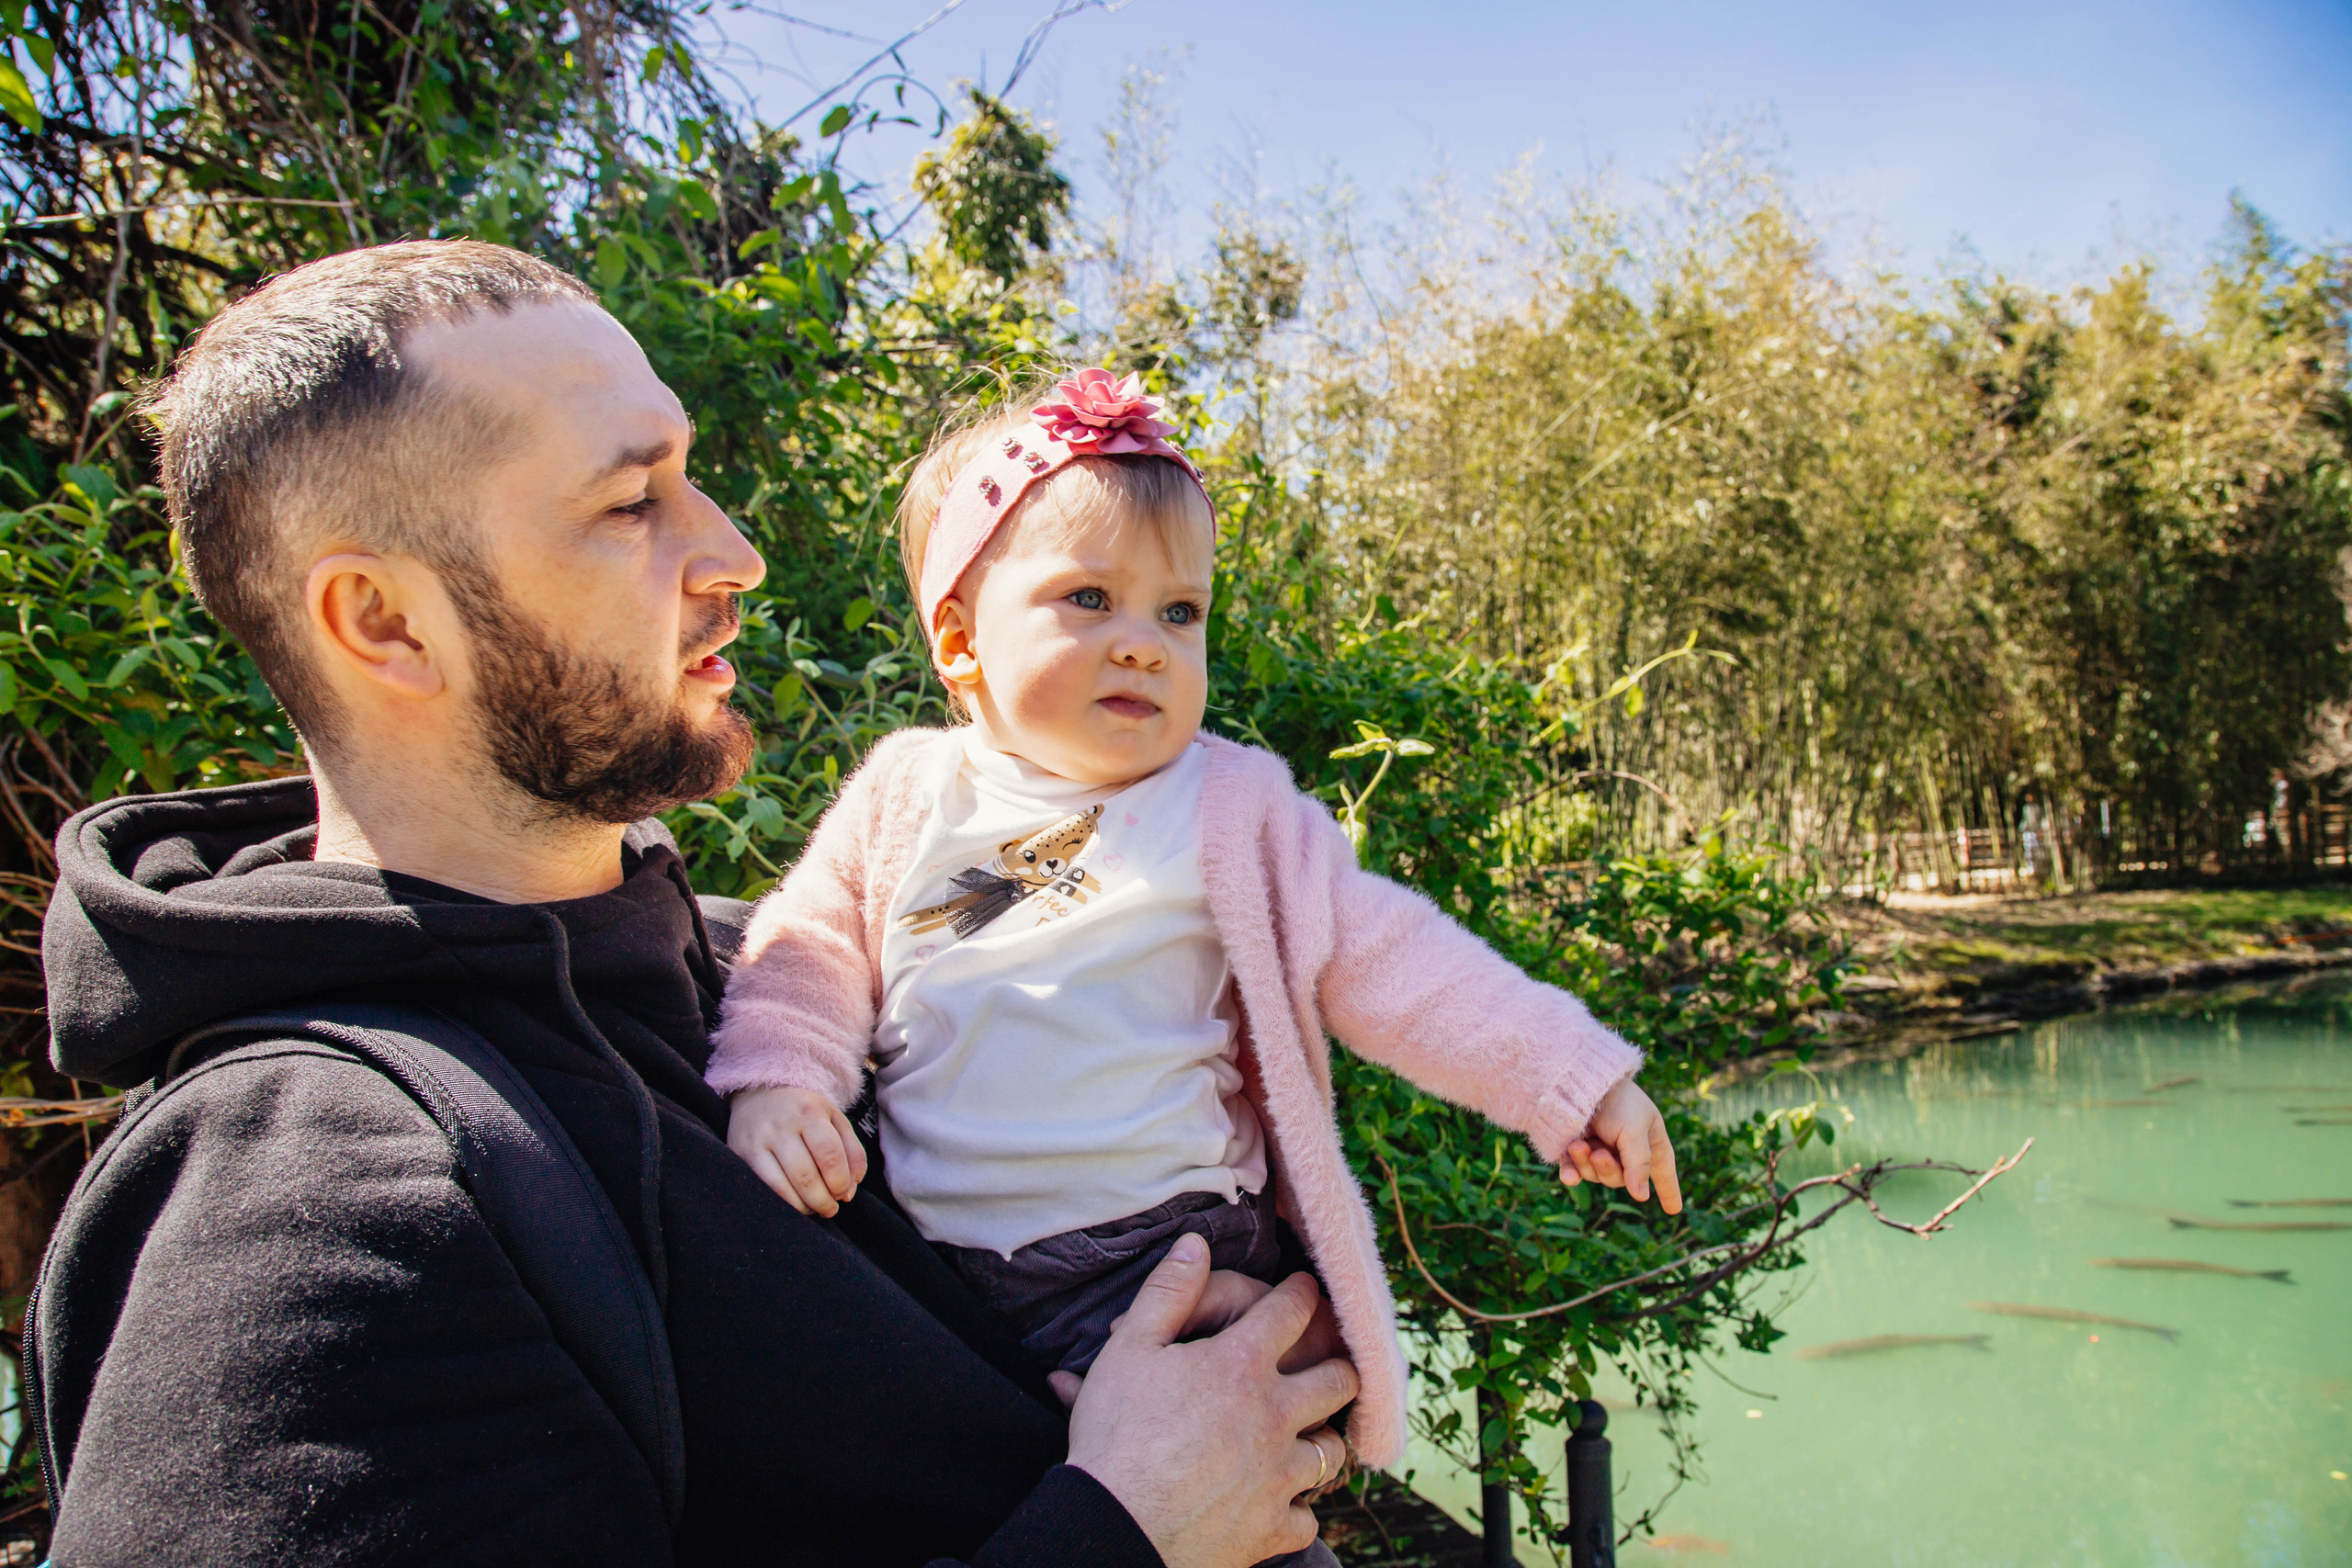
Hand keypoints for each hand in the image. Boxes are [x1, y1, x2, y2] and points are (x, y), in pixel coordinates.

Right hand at [726, 1083, 867, 1216]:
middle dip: (823, 1201)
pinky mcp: (740, 1155)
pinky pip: (764, 1190)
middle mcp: (780, 1125)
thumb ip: (852, 1154)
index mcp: (809, 1112)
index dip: (840, 1182)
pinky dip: (783, 1204)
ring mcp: (757, 1141)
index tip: (843, 1194)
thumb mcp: (835, 1120)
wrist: (759, 1094)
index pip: (829, 1155)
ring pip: (782, 1189)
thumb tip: (848, 1193)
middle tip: (830, 1208)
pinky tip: (794, 1203)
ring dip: (803, 1208)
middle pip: (806, 1177)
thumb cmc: (804, 1114)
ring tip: (814, 1208)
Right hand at [1067, 1234, 1359, 1567]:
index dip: (1301, 1292)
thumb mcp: (1128, 1349)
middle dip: (1338, 1364)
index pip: (1292, 1310)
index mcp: (1241, 1365)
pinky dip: (1296, 1511)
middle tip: (1328, 1361)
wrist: (1113, 1526)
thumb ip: (1168, 1292)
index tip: (1305, 1289)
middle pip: (1338, 1380)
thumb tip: (1196, 1244)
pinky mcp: (1271, 1529)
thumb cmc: (1114, 1435)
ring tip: (1307, 1436)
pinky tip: (1281, 1504)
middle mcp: (1274, 1416)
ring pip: (1331, 1452)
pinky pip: (1305, 1520)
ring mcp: (1279, 1477)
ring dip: (1321, 1440)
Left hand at [1561, 1078, 1682, 1213]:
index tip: (1674, 1209)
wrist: (1577, 1079)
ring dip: (1587, 1164)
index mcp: (1650, 1142)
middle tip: (1599, 1153)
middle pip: (1622, 1180)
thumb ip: (1639, 1164)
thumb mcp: (1634, 1131)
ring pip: (1596, 1176)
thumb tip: (1642, 1197)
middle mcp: (1626, 1150)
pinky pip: (1574, 1172)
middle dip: (1609, 1169)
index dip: (1670, 1191)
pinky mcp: (1574, 1150)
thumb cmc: (1616, 1100)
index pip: (1663, 1172)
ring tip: (1579, 1145)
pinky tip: (1567, 1177)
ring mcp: (1599, 1149)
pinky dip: (1571, 1174)